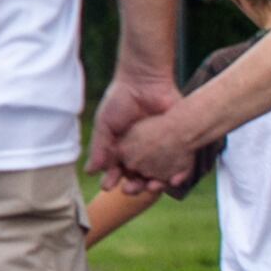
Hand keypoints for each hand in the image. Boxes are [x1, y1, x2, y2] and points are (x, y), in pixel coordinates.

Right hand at [88, 66, 181, 187]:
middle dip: (133, 186)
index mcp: (121, 148)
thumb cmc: (120, 100)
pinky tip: (171, 181)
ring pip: (158, 174)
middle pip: (137, 176)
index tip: (108, 186)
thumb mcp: (104, 124)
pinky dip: (177, 176)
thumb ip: (99, 147)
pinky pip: (180, 165)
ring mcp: (159, 149)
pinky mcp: (178, 144)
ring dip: (153, 185)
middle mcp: (140, 151)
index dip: (112, 179)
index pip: (116, 170)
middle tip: (129, 189)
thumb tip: (91, 171)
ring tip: (150, 187)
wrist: (145, 81)